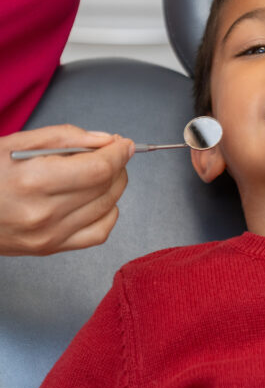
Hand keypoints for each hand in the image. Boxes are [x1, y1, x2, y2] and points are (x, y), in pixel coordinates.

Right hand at [1, 125, 133, 255]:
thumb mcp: (17, 142)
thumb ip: (67, 137)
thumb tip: (107, 141)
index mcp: (34, 181)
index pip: (99, 168)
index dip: (119, 153)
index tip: (124, 143)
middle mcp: (44, 214)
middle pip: (107, 187)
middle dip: (118, 165)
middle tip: (113, 152)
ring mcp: (48, 236)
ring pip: (108, 208)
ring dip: (115, 185)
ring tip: (103, 171)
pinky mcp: (49, 249)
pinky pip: (99, 233)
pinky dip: (108, 212)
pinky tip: (99, 198)